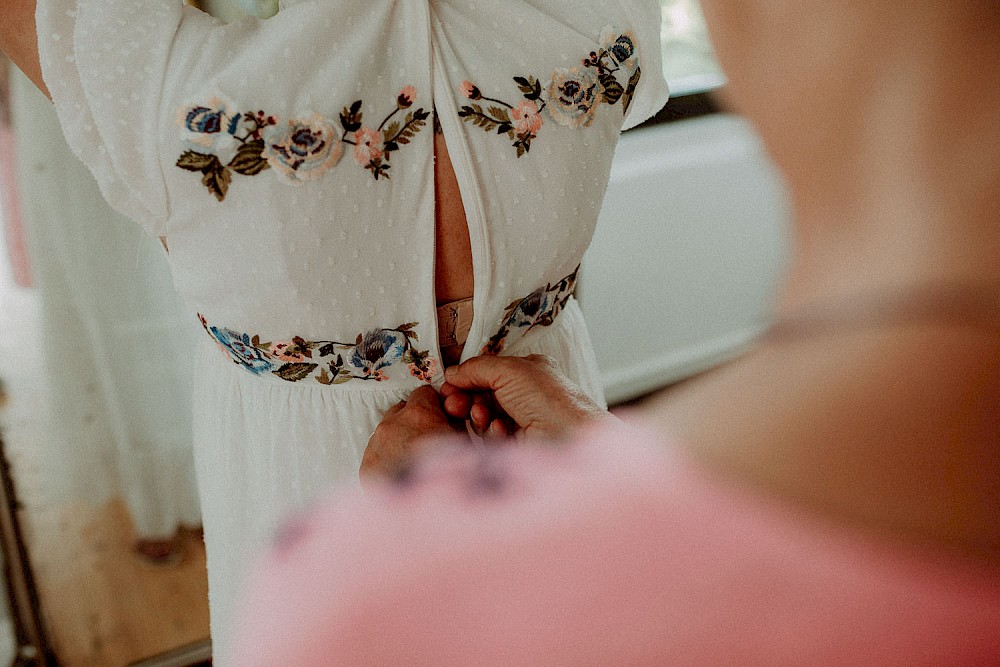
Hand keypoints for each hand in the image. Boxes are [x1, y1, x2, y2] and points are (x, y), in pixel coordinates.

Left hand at [361, 386, 464, 481]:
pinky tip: (401, 475)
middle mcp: (392, 425)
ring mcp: (375, 445)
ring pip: (387, 432)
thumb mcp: (464, 447)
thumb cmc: (451, 479)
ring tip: (414, 461)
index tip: (441, 417)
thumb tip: (450, 420)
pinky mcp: (366, 466)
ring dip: (399, 440)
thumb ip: (455, 427)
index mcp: (419, 415)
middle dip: (414, 420)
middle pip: (402, 409)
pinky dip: (387, 459)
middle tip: (428, 439)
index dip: (435, 405)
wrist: (424, 517)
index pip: (424, 392)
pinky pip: (376, 453)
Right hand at [441, 355, 613, 440]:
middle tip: (454, 405)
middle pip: (482, 395)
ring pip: (484, 417)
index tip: (448, 386)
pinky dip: (492, 432)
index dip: (466, 379)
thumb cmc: (549, 400)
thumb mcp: (509, 370)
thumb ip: (477, 368)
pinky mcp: (517, 443)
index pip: (488, 373)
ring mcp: (521, 420)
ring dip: (479, 416)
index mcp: (527, 372)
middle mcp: (525, 395)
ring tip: (481, 416)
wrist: (569, 437)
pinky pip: (492, 436)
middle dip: (466, 399)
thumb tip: (453, 372)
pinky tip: (501, 430)